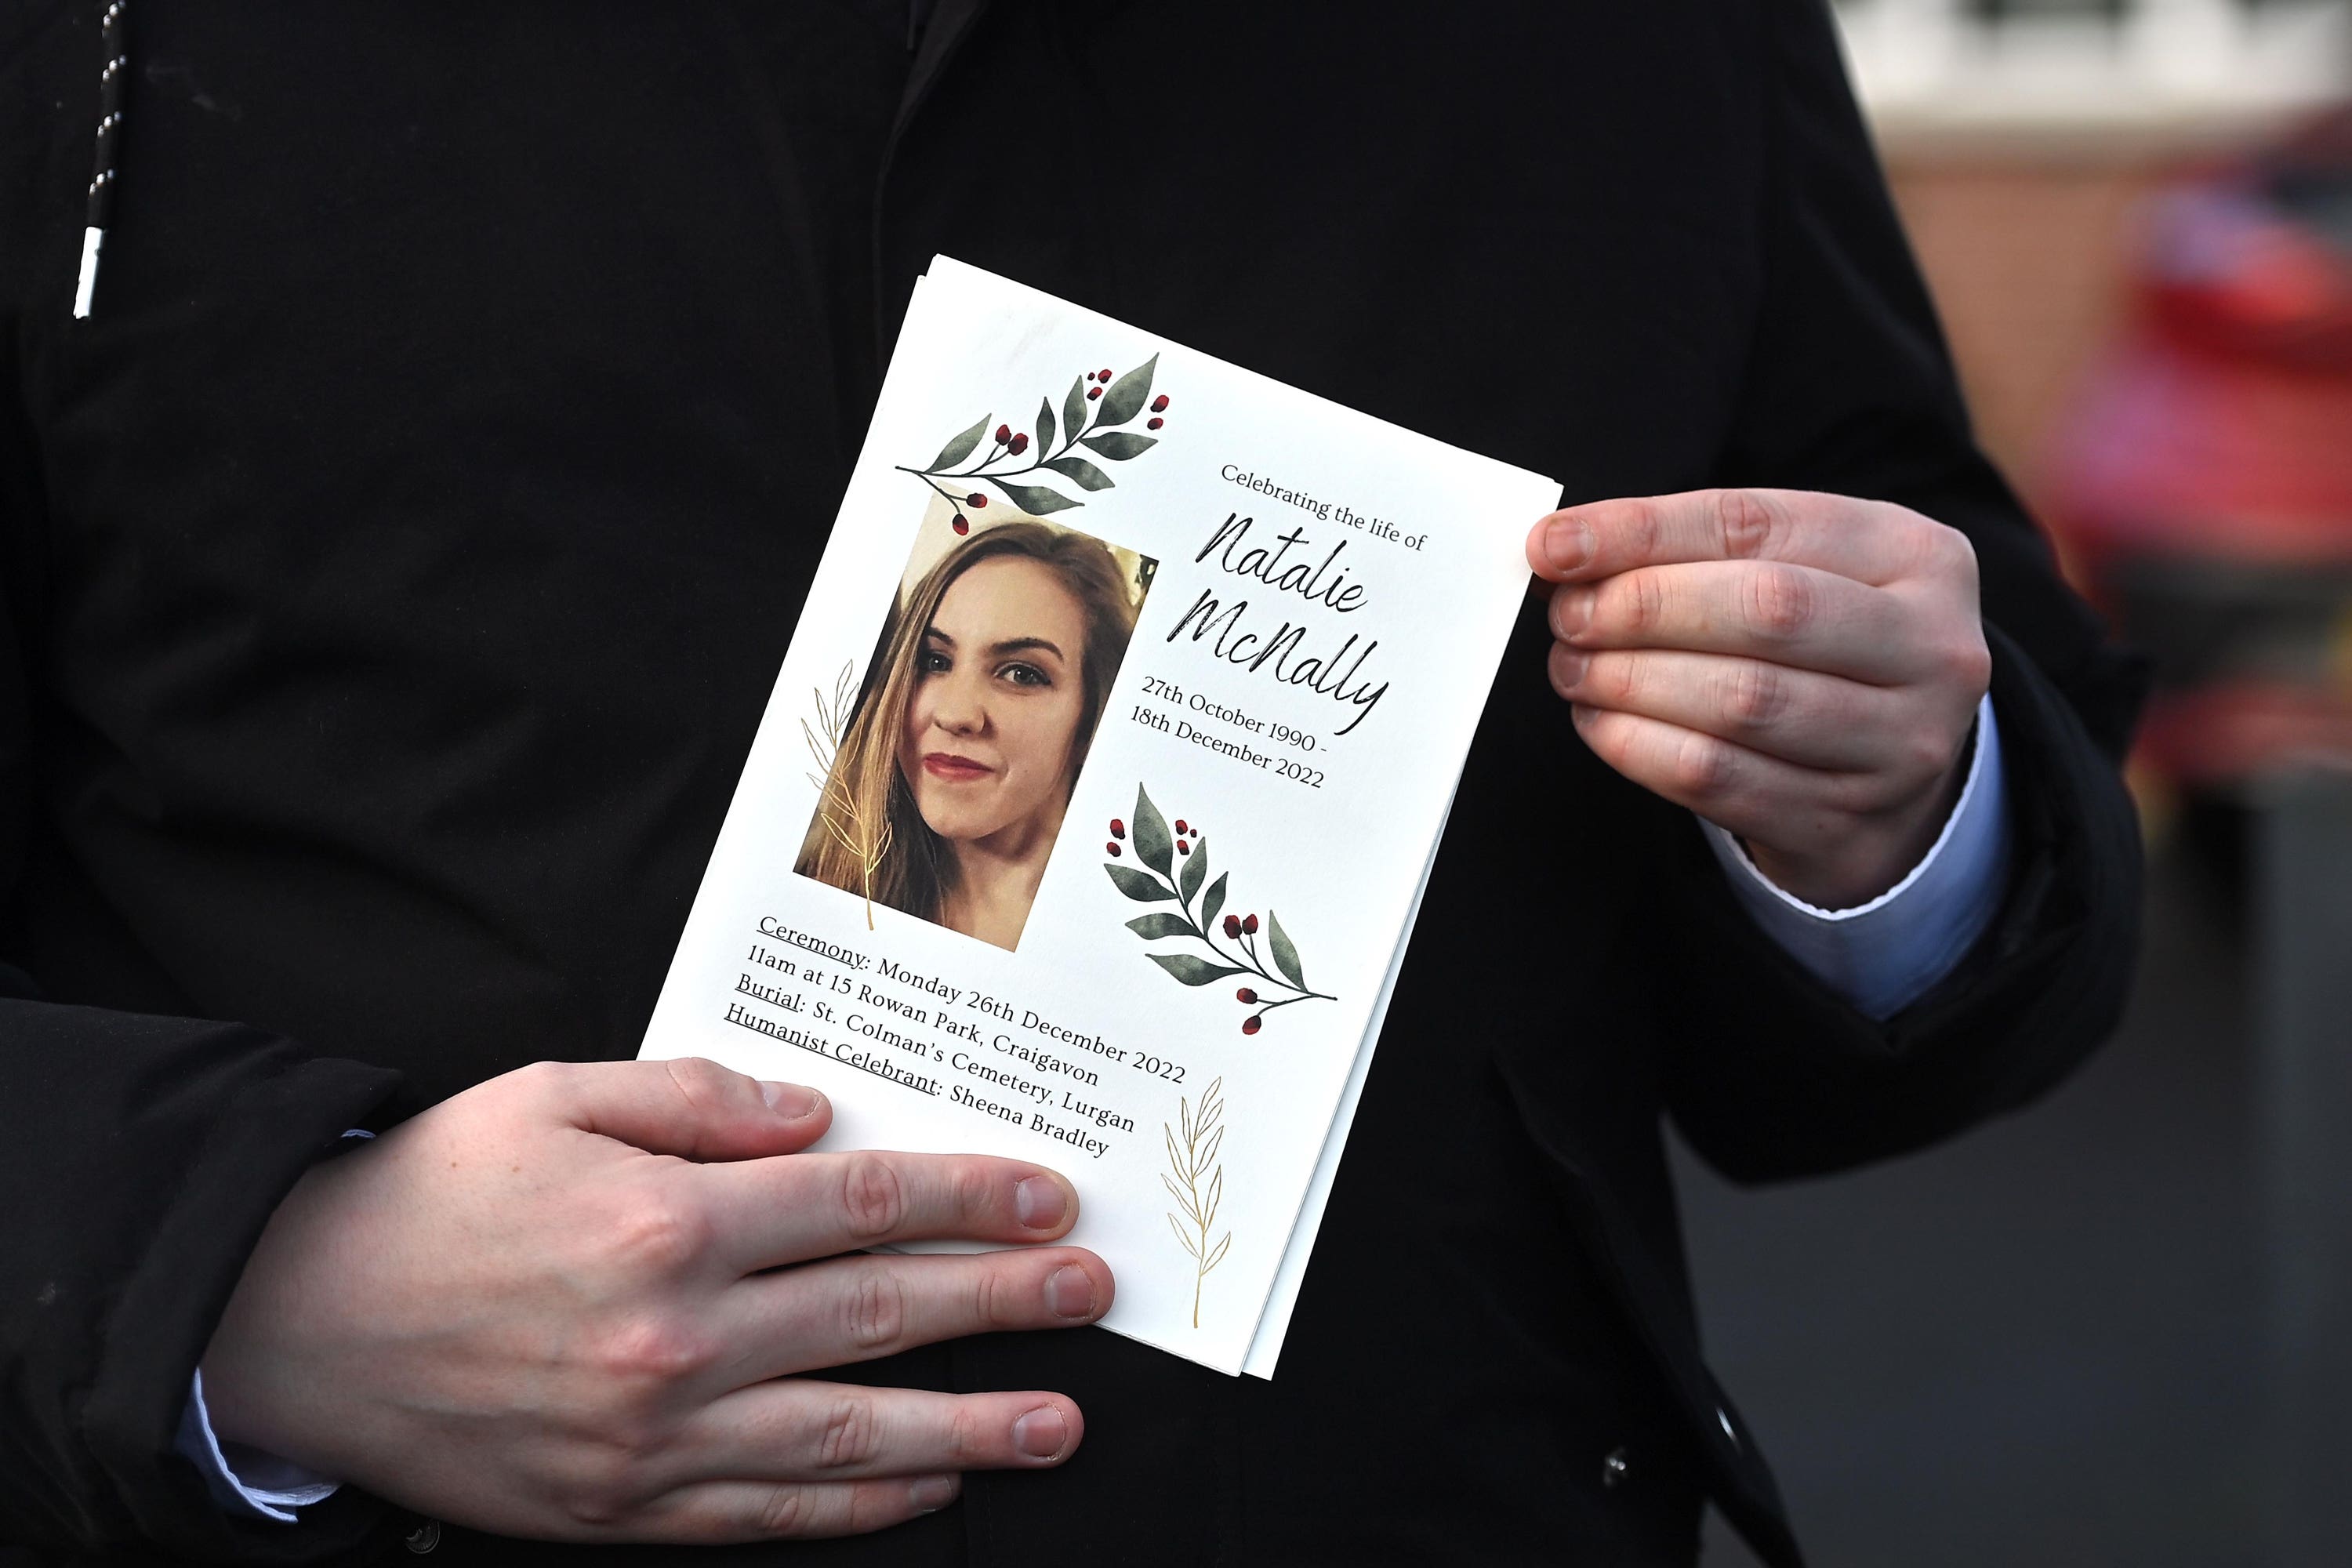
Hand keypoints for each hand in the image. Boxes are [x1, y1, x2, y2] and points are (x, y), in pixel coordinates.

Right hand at [199, 1058, 1111, 1542]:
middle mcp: (677, 1335)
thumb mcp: (553, 1096)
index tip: (1047, 1199)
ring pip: (847, 1431)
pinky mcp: (623, 1505)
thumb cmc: (432, 1194)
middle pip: (880, 1313)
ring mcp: (654, 1434)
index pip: (864, 1205)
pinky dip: (857, 1502)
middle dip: (1003, 1303)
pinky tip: (927, 1485)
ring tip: (1059, 1423)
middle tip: (1090, 1295)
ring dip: (968, 1427)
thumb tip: (817, 1115)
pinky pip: (769, 1509)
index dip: (970, 1200)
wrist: (293, 1323)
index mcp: (669, 1219)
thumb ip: (696, 1098)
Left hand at [1528, 489, 1989, 907]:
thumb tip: (1564, 546)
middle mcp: (1931, 647)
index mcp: (1917, 556)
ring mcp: (1900, 744)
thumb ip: (1697, 549)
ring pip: (1742, 699)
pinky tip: (1600, 722)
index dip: (1644, 531)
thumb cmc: (1822, 649)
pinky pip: (1720, 778)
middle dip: (1642, 607)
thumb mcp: (1799, 572)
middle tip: (1569, 616)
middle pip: (1764, 610)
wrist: (1890, 776)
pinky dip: (1639, 746)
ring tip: (1575, 667)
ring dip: (1631, 680)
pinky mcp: (1846, 820)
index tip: (1555, 545)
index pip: (1759, 524)